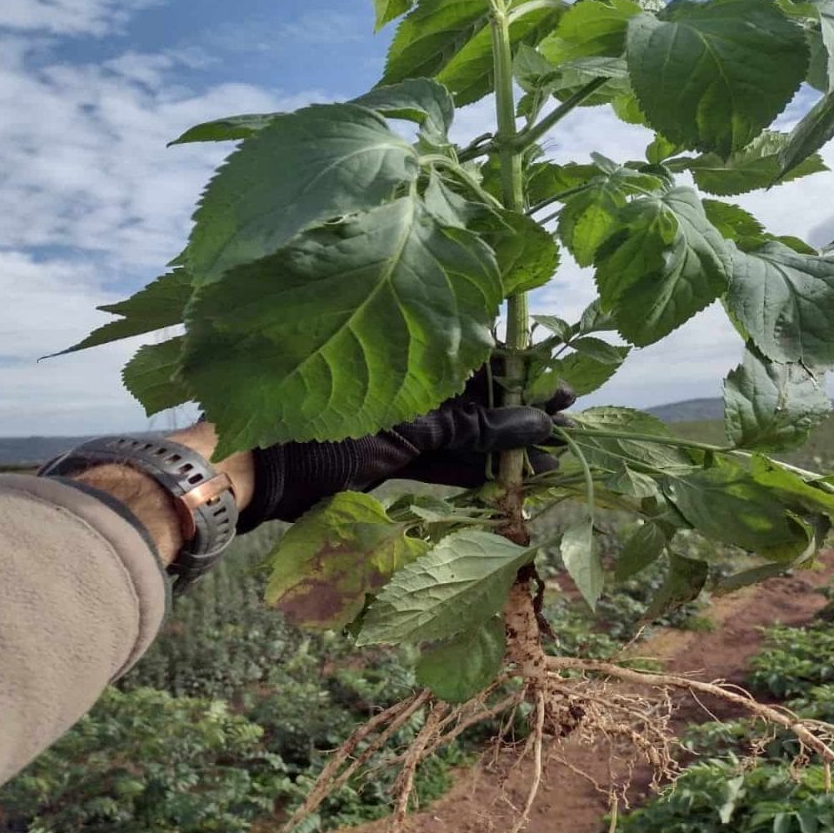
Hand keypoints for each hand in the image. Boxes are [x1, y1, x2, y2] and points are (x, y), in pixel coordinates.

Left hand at [237, 369, 575, 531]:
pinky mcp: (398, 457)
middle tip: (571, 428)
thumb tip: (539, 423)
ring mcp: (406, 420)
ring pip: (469, 431)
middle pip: (482, 395)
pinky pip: (447, 461)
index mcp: (416, 351)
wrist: (262, 470)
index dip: (526, 372)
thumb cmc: (325, 427)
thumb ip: (472, 427)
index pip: (484, 355)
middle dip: (526, 412)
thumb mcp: (408, 426)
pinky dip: (478, 471)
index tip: (564, 387)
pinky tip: (514, 481)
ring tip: (553, 461)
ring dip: (508, 447)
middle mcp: (414, 380)